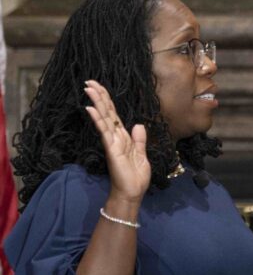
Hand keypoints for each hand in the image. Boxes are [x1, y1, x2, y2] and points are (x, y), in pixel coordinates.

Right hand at [84, 80, 149, 203]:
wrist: (132, 193)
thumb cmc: (136, 177)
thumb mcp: (142, 155)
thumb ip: (140, 140)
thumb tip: (139, 125)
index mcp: (123, 137)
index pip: (114, 115)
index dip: (108, 101)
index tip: (99, 87)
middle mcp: (115, 137)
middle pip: (107, 112)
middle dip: (99, 96)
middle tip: (89, 81)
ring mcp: (112, 142)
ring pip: (104, 118)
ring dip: (97, 103)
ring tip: (88, 88)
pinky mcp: (111, 149)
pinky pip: (104, 131)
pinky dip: (98, 119)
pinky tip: (91, 109)